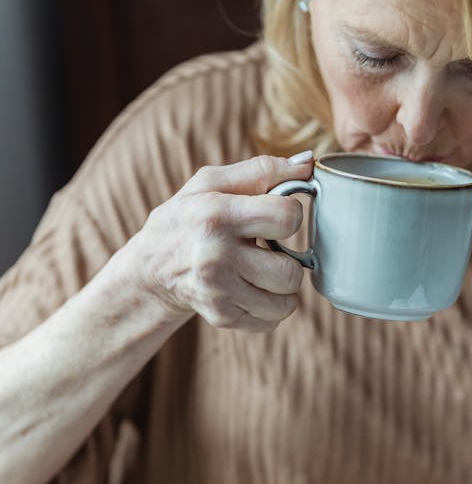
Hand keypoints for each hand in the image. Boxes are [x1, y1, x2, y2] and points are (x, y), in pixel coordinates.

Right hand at [129, 152, 313, 331]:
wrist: (151, 268)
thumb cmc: (188, 218)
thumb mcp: (211, 183)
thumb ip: (262, 170)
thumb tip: (309, 163)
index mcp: (216, 214)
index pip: (287, 217)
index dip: (290, 214)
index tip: (275, 217)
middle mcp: (215, 256)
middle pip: (292, 271)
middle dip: (289, 260)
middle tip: (268, 250)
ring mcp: (218, 291)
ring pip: (287, 302)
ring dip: (282, 287)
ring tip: (261, 271)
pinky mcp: (221, 317)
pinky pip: (272, 321)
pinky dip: (269, 307)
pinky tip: (250, 289)